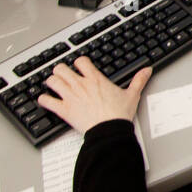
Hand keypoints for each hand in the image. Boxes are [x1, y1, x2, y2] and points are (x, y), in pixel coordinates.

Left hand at [37, 57, 151, 133]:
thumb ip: (138, 80)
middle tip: (63, 75)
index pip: (81, 61)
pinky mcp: (63, 109)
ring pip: (52, 81)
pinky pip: (46, 101)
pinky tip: (46, 100)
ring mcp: (69, 96)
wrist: (109, 130)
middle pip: (61, 68)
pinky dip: (44, 100)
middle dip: (60, 71)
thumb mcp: (131, 95)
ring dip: (51, 83)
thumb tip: (147, 70)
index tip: (80, 67)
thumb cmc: (118, 114)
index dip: (79, 62)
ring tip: (54, 86)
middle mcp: (80, 85)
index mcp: (95, 79)